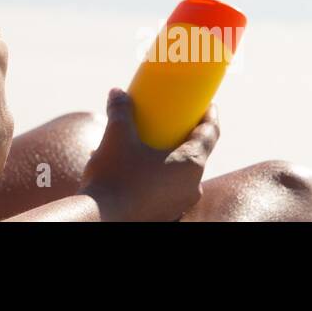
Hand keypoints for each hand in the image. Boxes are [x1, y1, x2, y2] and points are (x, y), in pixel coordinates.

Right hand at [78, 87, 219, 221]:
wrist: (101, 218)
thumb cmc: (114, 176)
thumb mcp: (116, 136)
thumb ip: (120, 111)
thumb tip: (117, 92)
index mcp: (190, 164)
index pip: (210, 134)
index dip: (210, 116)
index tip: (208, 105)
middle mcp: (192, 186)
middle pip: (197, 154)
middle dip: (187, 136)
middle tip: (175, 122)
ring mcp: (180, 203)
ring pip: (181, 173)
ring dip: (171, 157)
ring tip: (152, 145)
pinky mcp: (166, 214)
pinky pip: (168, 189)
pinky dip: (159, 175)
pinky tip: (139, 170)